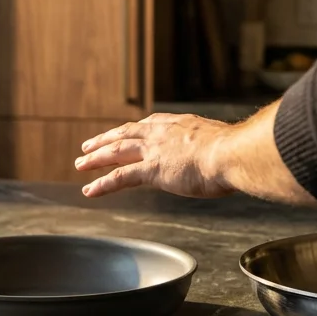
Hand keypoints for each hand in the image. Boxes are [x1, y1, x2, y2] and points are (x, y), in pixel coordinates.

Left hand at [76, 114, 236, 198]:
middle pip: (125, 134)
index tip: (122, 132)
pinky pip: (120, 177)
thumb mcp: (223, 144)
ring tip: (80, 165)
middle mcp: (162, 134)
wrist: (232, 154)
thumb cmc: (236, 152)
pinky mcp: (152, 170)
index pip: (148, 125)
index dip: (132, 130)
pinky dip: (102, 183)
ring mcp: (155, 151)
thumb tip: (226, 157)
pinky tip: (89, 190)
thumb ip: (215, 148)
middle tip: (88, 146)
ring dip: (96, 159)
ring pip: (116, 152)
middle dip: (105, 140)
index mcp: (180, 125)